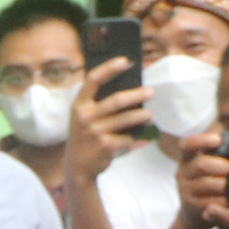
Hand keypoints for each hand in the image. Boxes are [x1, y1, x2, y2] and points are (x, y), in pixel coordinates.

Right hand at [65, 59, 148, 191]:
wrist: (77, 166)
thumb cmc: (84, 137)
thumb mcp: (83, 118)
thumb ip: (98, 104)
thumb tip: (129, 89)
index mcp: (79, 104)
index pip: (93, 80)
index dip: (109, 68)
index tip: (125, 61)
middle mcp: (85, 116)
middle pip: (117, 100)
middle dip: (137, 95)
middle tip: (151, 92)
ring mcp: (95, 132)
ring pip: (127, 119)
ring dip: (142, 116)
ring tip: (150, 116)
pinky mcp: (105, 146)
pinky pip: (127, 138)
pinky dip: (134, 138)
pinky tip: (138, 139)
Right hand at [177, 137, 228, 228]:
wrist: (195, 212)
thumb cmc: (209, 180)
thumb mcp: (214, 161)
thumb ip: (228, 143)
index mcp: (187, 158)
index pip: (186, 145)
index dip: (200, 140)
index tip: (217, 139)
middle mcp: (182, 172)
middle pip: (200, 165)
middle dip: (220, 165)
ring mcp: (185, 190)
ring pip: (205, 184)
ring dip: (224, 184)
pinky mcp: (191, 206)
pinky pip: (209, 202)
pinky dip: (222, 200)